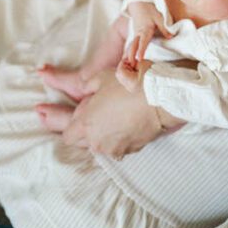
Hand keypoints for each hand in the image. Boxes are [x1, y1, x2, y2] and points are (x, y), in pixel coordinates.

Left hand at [62, 69, 181, 156]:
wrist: (159, 98)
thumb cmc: (128, 85)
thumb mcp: (102, 77)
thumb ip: (86, 86)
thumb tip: (82, 91)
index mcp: (86, 124)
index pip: (68, 136)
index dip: (73, 125)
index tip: (83, 114)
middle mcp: (96, 142)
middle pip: (83, 143)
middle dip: (86, 131)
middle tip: (99, 115)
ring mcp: (114, 149)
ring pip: (101, 146)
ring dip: (103, 136)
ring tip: (116, 118)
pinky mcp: (130, 151)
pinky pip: (118, 148)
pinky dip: (120, 139)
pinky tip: (128, 124)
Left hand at [116, 57, 151, 91]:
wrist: (161, 80)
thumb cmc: (152, 70)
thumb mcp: (141, 63)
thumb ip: (131, 61)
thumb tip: (124, 61)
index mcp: (132, 81)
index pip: (120, 70)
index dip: (123, 62)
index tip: (129, 58)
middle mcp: (130, 87)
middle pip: (119, 75)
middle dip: (123, 67)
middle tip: (131, 63)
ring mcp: (131, 89)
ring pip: (122, 78)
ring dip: (126, 71)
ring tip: (135, 67)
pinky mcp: (133, 89)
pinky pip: (126, 81)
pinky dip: (128, 75)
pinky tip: (136, 72)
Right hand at [126, 1, 170, 65]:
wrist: (139, 4)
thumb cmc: (150, 10)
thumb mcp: (159, 17)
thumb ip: (164, 28)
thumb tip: (170, 37)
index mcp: (145, 30)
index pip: (143, 42)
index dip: (141, 51)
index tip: (139, 59)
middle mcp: (138, 33)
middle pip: (133, 46)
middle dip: (132, 57)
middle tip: (132, 67)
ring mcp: (135, 34)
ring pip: (131, 46)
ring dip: (129, 56)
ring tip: (129, 67)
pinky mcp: (134, 35)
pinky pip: (131, 45)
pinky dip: (129, 52)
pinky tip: (127, 61)